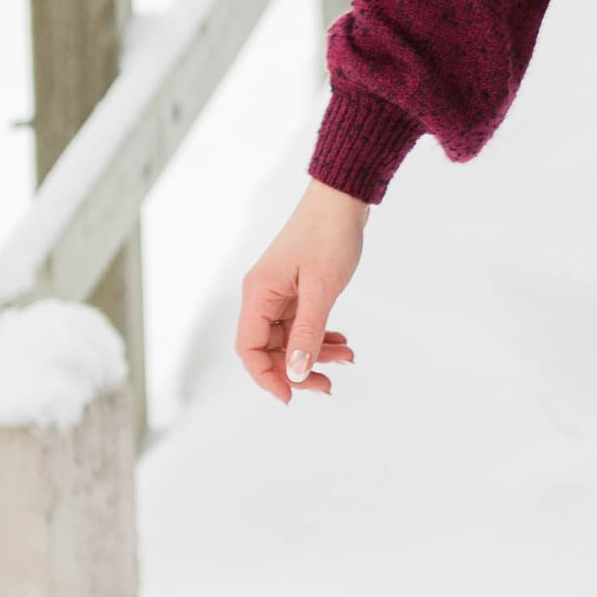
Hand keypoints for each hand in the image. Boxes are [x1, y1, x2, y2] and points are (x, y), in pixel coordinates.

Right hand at [235, 180, 369, 403]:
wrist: (342, 200)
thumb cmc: (328, 235)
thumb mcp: (321, 290)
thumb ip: (308, 333)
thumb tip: (296, 374)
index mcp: (258, 295)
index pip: (249, 349)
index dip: (266, 377)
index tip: (291, 396)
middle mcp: (263, 295)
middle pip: (269, 348)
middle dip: (297, 370)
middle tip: (327, 385)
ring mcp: (279, 292)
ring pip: (290, 338)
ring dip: (316, 353)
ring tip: (346, 359)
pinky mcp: (296, 288)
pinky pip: (302, 323)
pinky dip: (320, 335)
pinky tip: (341, 343)